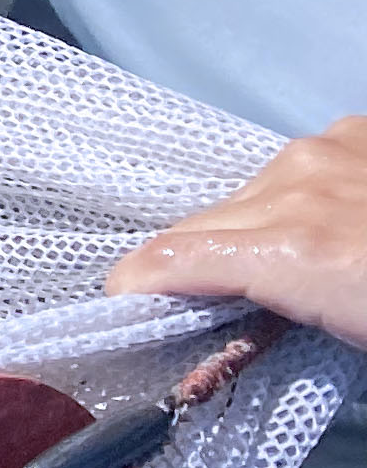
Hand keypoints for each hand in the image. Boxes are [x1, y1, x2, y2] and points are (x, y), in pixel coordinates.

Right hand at [109, 118, 366, 343]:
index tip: (124, 299)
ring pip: (246, 194)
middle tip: (216, 297)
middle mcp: (296, 192)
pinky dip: (302, 194)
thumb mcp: (352, 335)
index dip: (138, 282)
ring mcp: (321, 153)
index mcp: (299, 254)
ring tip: (299, 253)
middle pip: (202, 224)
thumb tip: (236, 321)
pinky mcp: (349, 132)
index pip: (176, 257)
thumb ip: (280, 318)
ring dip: (254, 225)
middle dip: (196, 261)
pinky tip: (336, 212)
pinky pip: (293, 167)